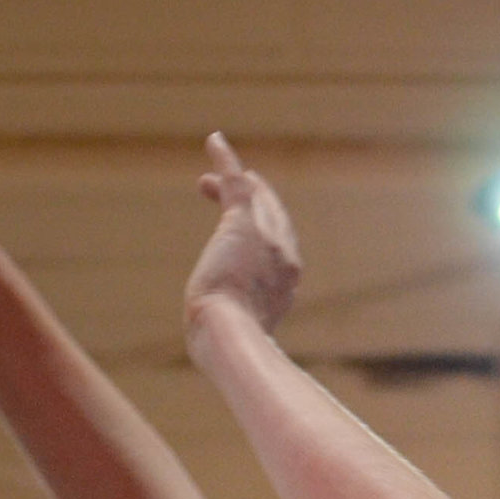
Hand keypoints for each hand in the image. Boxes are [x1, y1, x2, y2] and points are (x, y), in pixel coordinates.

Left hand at [187, 135, 299, 337]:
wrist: (230, 336)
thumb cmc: (228, 346)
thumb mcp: (238, 339)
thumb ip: (238, 331)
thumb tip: (223, 356)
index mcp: (286, 288)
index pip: (280, 253)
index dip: (265, 239)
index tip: (247, 239)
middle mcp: (285, 259)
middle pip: (274, 219)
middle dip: (256, 204)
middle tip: (235, 192)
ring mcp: (267, 238)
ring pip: (255, 199)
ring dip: (236, 183)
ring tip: (215, 179)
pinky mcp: (242, 221)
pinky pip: (235, 180)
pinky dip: (225, 160)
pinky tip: (213, 142)